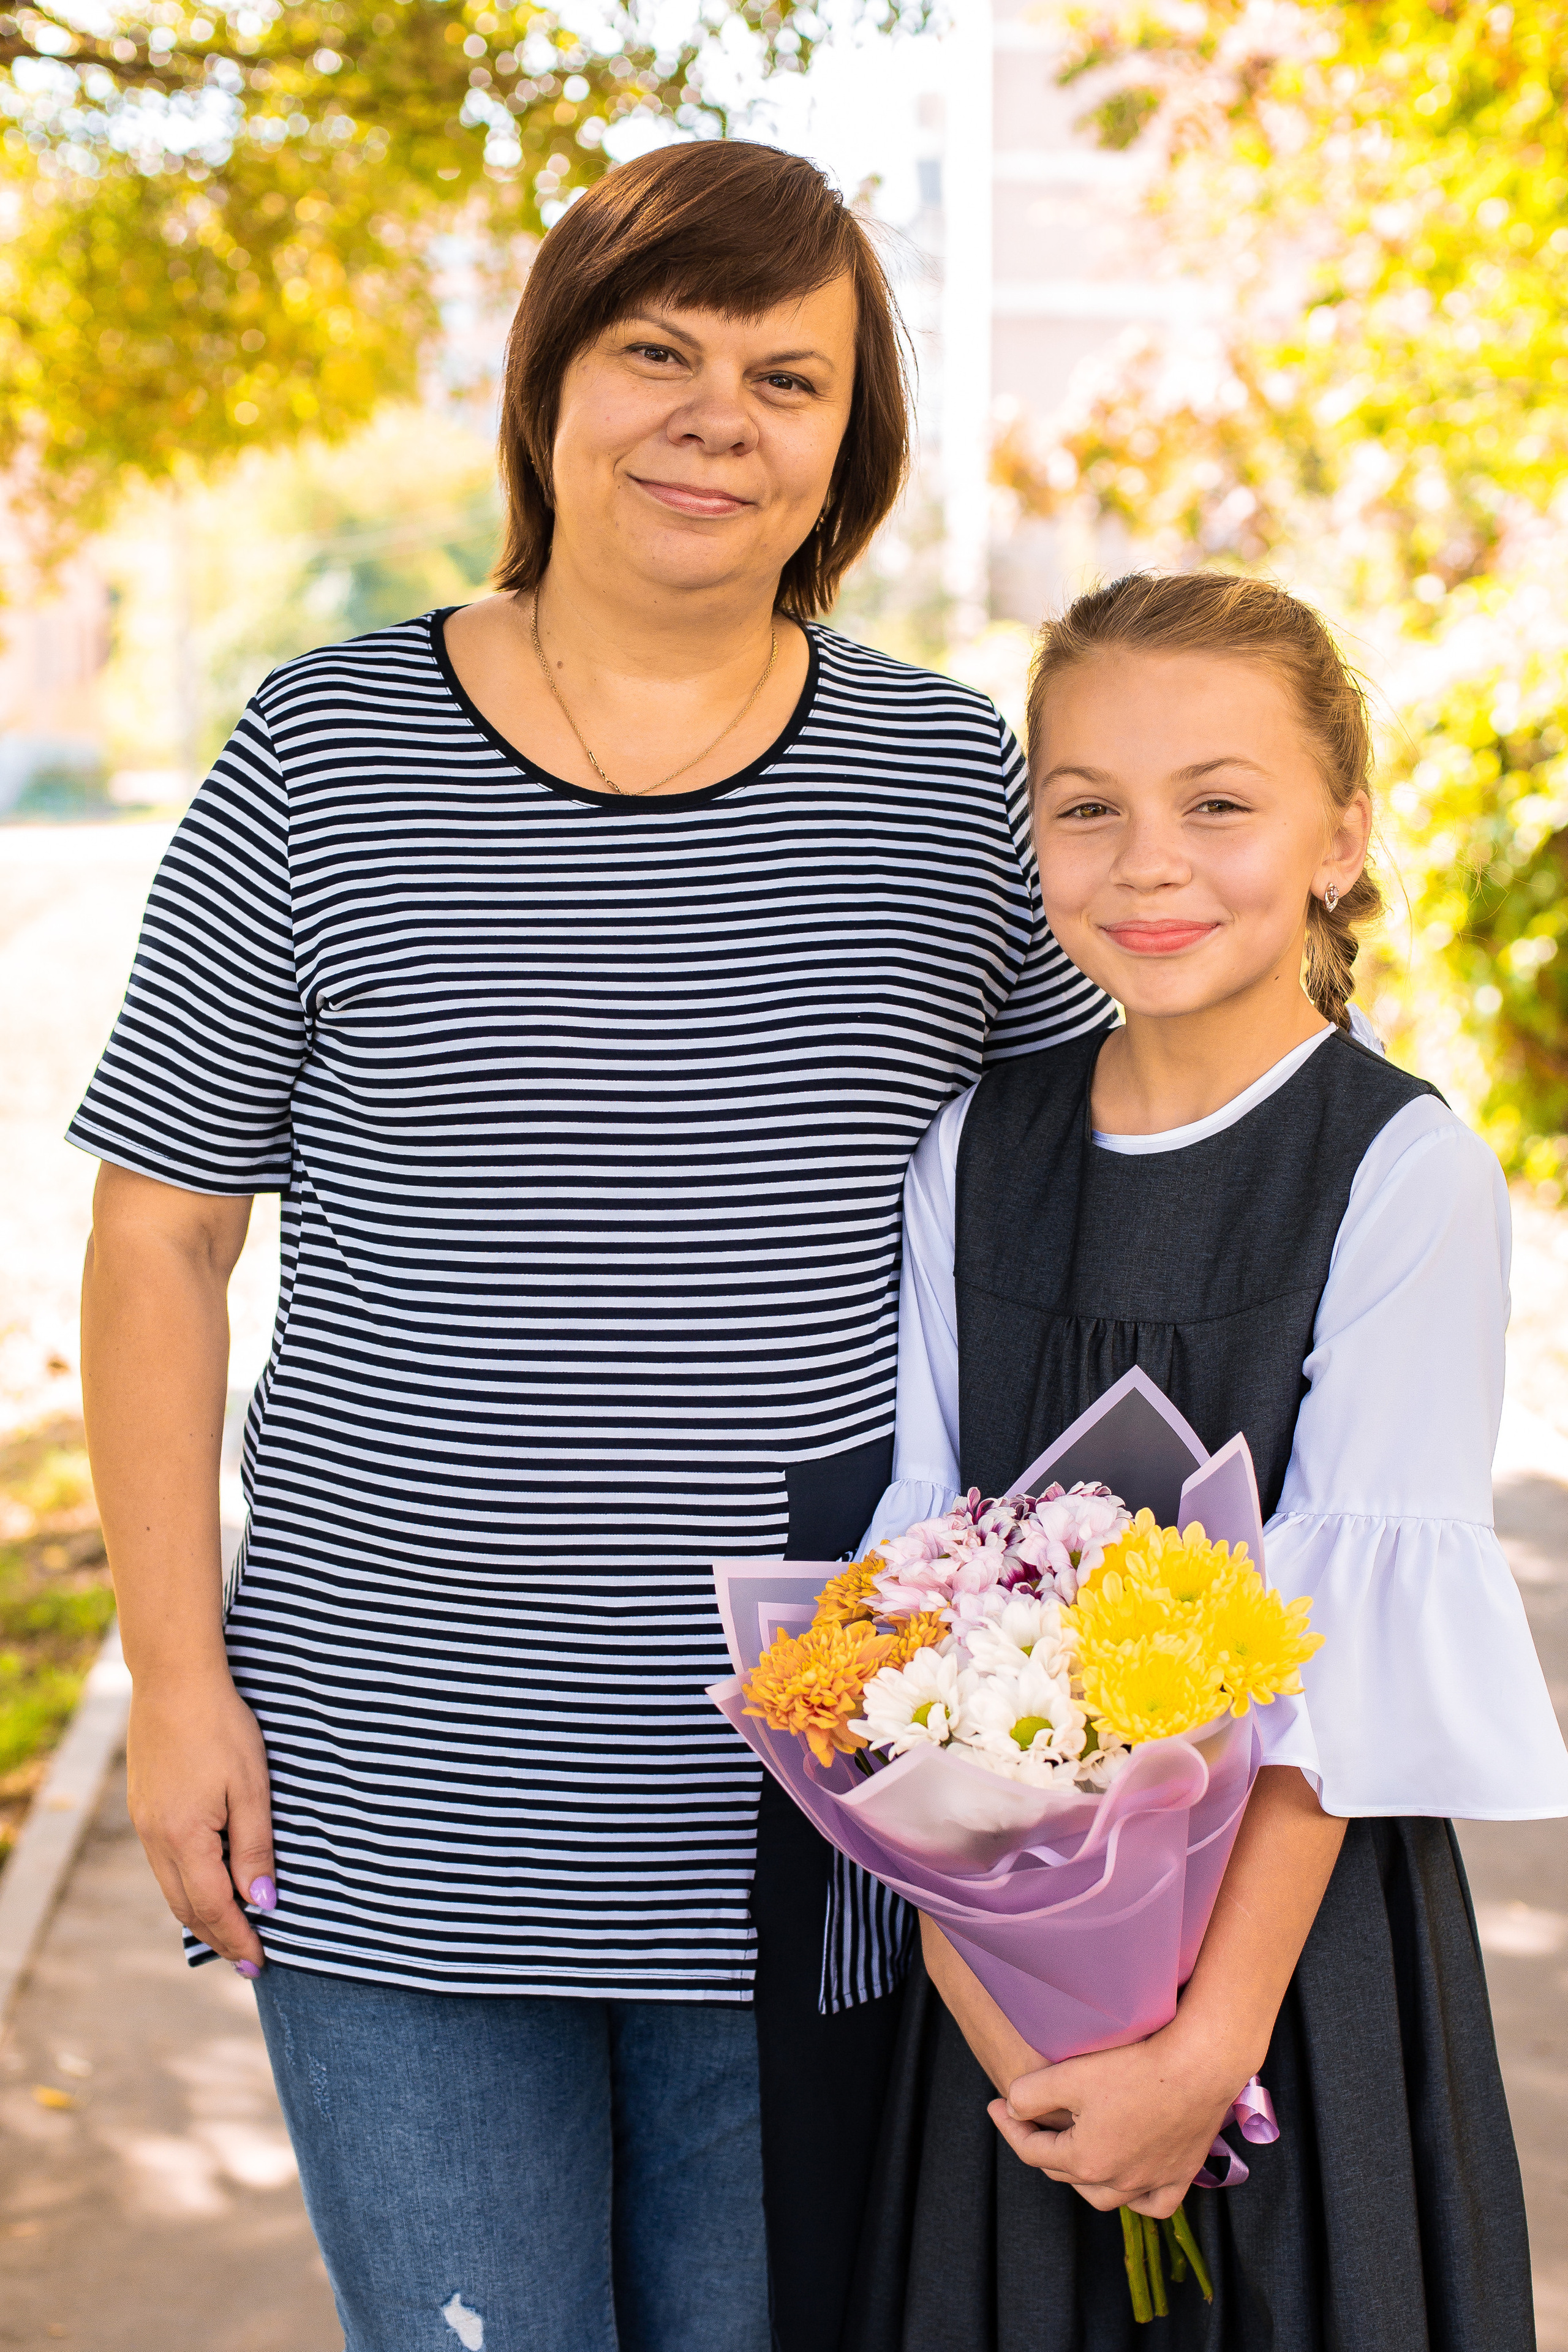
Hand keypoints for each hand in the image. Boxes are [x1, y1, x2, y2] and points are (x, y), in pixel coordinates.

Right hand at [126, 1672, 275, 1970]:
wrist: (174, 1680)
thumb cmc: (221, 1728)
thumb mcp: (251, 1788)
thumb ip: (255, 1848)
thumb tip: (262, 1902)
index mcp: (184, 1838)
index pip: (213, 1908)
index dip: (237, 1938)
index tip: (259, 1962)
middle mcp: (156, 1839)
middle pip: (186, 1907)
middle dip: (218, 1937)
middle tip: (247, 1959)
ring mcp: (144, 1824)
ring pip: (171, 1887)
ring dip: (201, 1913)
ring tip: (231, 1930)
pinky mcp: (143, 1807)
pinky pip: (163, 1863)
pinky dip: (186, 1885)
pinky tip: (206, 1882)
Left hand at [989, 2024, 1244, 2218]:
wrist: (1198, 2066)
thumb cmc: (1133, 2066)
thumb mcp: (1068, 2074)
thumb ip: (1029, 2095)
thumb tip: (1011, 2108)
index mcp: (1086, 2160)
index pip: (1033, 2151)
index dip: (1009, 2127)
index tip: (992, 2104)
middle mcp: (1118, 2181)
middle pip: (1067, 2173)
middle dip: (1042, 2148)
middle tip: (1030, 2122)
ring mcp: (1152, 2180)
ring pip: (1107, 2197)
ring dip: (1084, 2178)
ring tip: (1073, 2153)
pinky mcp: (1182, 2173)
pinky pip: (1155, 2203)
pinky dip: (1138, 2199)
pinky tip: (1130, 2185)